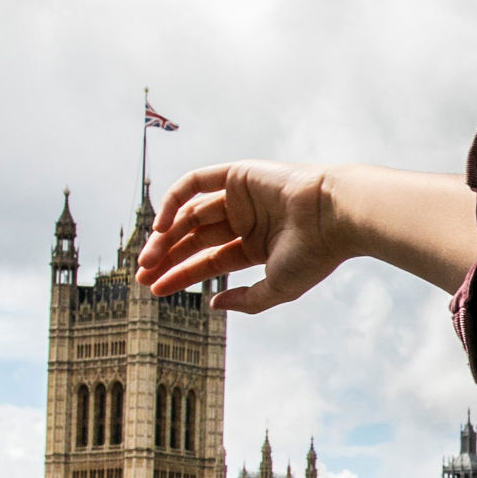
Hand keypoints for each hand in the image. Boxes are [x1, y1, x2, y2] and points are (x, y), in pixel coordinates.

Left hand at [135, 161, 346, 313]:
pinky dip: (174, 201)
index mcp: (257, 246)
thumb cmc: (314, 254)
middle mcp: (246, 220)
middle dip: (166, 257)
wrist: (334, 216)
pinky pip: (196, 183)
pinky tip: (161, 226)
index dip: (180, 275)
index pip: (209, 261)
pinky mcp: (237, 174)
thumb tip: (213, 303)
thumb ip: (247, 299)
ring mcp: (240, 196)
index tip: (154, 290)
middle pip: (194, 239)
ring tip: (148, 258)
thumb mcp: (278, 288)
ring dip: (165, 235)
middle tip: (142, 276)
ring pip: (190, 215)